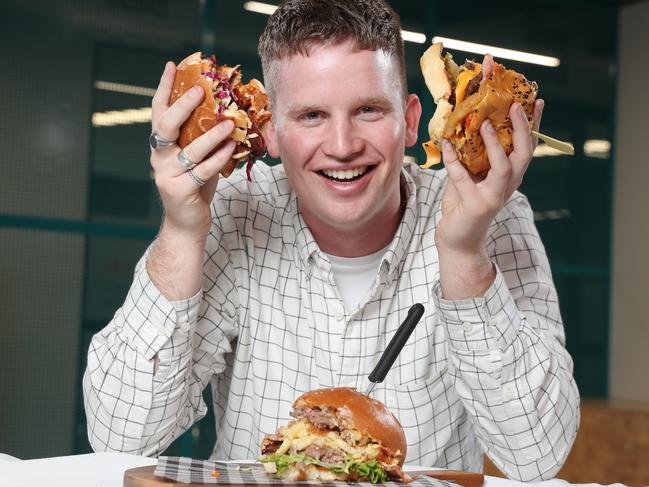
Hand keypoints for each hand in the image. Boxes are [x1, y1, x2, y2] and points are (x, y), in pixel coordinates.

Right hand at [150, 61, 235, 237]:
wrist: (186, 224)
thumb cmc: (194, 187)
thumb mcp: (195, 159)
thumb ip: (200, 139)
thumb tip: (224, 113)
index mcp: (161, 145)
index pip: (158, 112)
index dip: (164, 88)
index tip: (172, 66)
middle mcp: (159, 157)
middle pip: (166, 125)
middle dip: (184, 105)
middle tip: (201, 89)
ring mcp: (166, 174)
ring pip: (190, 149)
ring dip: (212, 134)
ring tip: (230, 123)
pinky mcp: (180, 190)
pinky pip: (203, 170)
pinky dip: (219, 159)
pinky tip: (232, 148)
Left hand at [436, 98, 543, 254]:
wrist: (458, 240)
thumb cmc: (464, 204)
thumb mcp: (470, 174)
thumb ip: (471, 154)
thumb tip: (464, 121)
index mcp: (510, 175)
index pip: (528, 146)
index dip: (533, 124)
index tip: (536, 101)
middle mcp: (508, 185)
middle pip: (524, 154)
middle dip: (522, 129)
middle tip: (515, 106)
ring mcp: (494, 197)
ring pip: (503, 167)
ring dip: (495, 144)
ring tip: (484, 123)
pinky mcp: (476, 206)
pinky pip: (463, 178)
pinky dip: (453, 160)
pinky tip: (446, 144)